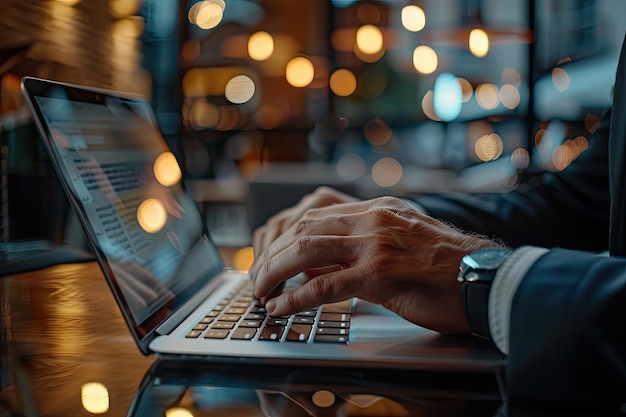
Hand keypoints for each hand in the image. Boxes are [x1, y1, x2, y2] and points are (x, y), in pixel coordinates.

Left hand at [250, 195, 500, 333]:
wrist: (486, 277)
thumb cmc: (446, 266)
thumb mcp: (398, 243)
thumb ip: (358, 248)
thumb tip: (316, 267)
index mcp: (377, 209)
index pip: (315, 216)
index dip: (285, 237)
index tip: (269, 257)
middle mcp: (373, 219)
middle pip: (303, 228)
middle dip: (271, 254)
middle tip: (256, 277)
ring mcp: (376, 244)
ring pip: (306, 250)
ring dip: (274, 271)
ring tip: (259, 291)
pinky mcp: (381, 274)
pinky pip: (326, 286)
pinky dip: (296, 297)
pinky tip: (281, 307)